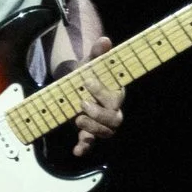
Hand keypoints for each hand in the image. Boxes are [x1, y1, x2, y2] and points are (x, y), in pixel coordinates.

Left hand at [70, 38, 124, 157]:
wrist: (77, 84)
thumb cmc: (88, 73)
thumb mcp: (91, 62)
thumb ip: (98, 53)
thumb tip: (104, 39)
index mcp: (115, 93)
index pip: (115, 97)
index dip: (102, 92)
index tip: (86, 80)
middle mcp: (113, 111)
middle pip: (114, 119)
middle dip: (98, 113)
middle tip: (81, 103)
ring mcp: (101, 123)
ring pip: (106, 132)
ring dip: (92, 128)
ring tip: (77, 118)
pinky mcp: (89, 132)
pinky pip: (90, 143)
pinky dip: (84, 148)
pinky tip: (76, 151)